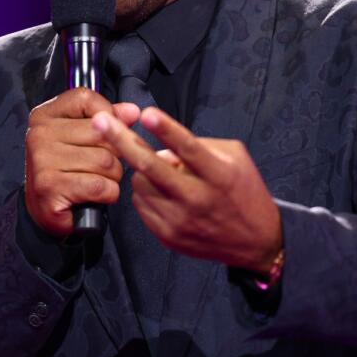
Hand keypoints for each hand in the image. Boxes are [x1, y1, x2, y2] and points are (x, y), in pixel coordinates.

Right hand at [24, 88, 139, 236]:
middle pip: (102, 133)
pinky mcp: (51, 187)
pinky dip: (106, 194)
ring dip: (111, 177)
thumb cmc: (66, 171)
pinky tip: (93, 196)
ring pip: (105, 161)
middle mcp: (39, 134)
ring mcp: (43, 160)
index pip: (86, 98)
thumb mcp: (82, 138)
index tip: (106, 131)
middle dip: (113, 154)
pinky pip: (100, 185)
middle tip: (98, 166)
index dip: (107, 113)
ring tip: (95, 181)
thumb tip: (131, 112)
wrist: (45, 209)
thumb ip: (107, 120)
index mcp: (44, 116)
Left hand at [92, 106, 281, 273]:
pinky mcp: (168, 235)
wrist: (256, 242)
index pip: (189, 148)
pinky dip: (145, 191)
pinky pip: (141, 204)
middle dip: (122, 141)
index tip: (147, 113)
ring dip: (141, 170)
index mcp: (218, 175)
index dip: (166, 130)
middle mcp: (197, 199)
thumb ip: (201, 146)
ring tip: (160, 172)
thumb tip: (163, 146)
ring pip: (140, 184)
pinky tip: (162, 191)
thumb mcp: (235, 158)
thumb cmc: (245, 192)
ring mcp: (179, 220)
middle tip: (100, 122)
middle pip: (151, 167)